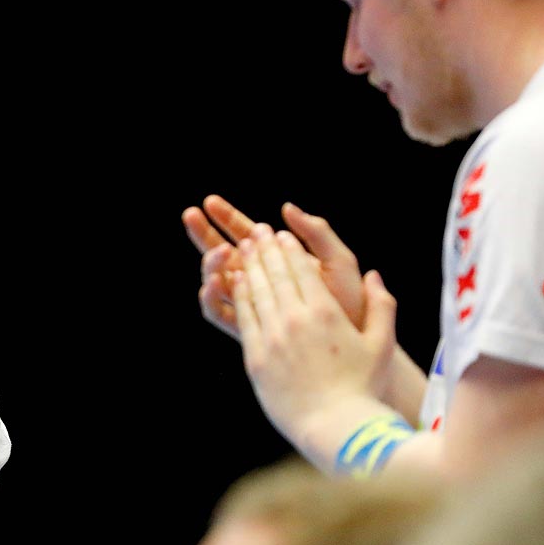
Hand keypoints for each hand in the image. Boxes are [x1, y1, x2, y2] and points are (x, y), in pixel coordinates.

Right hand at [184, 195, 365, 336]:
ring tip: (218, 252)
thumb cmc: (351, 302)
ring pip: (216, 281)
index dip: (226, 217)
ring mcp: (251, 306)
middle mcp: (259, 282)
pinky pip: (219, 313)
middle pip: (221, 254)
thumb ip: (318, 233)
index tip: (211, 202)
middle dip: (203, 234)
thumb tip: (287, 208)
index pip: (244, 234)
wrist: (353, 342)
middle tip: (190, 214)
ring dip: (209, 264)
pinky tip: (219, 281)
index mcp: (277, 261)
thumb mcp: (339, 261)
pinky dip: (214, 297)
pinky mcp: (248, 330)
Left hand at [231, 225, 397, 443]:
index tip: (281, 234)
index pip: (302, 271)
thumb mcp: (381, 344)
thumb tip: (373, 275)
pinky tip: (236, 281)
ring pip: (257, 292)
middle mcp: (295, 320)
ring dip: (250, 266)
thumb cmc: (363, 387)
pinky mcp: (256, 357)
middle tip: (257, 231)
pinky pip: (245, 318)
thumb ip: (382, 305)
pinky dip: (240, 295)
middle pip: (275, 275)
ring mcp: (272, 338)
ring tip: (244, 248)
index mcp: (326, 313)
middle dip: (265, 249)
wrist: (334, 425)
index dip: (289, 249)